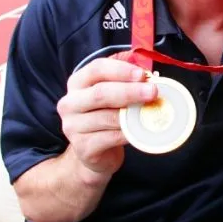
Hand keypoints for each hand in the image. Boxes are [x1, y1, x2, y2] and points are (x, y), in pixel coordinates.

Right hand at [56, 57, 157, 181]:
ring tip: (151, 112)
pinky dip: (128, 134)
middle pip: (100, 93)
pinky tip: (140, 131)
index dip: (121, 70)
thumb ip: (126, 82)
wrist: (95, 152)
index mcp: (77, 83)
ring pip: (107, 117)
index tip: (142, 74)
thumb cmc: (107, 116)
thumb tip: (150, 76)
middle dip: (130, 91)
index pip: (96, 69)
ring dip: (132, 114)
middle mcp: (69, 103)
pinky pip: (110, 138)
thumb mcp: (113, 95)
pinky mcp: (82, 147)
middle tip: (153, 92)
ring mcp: (72, 126)